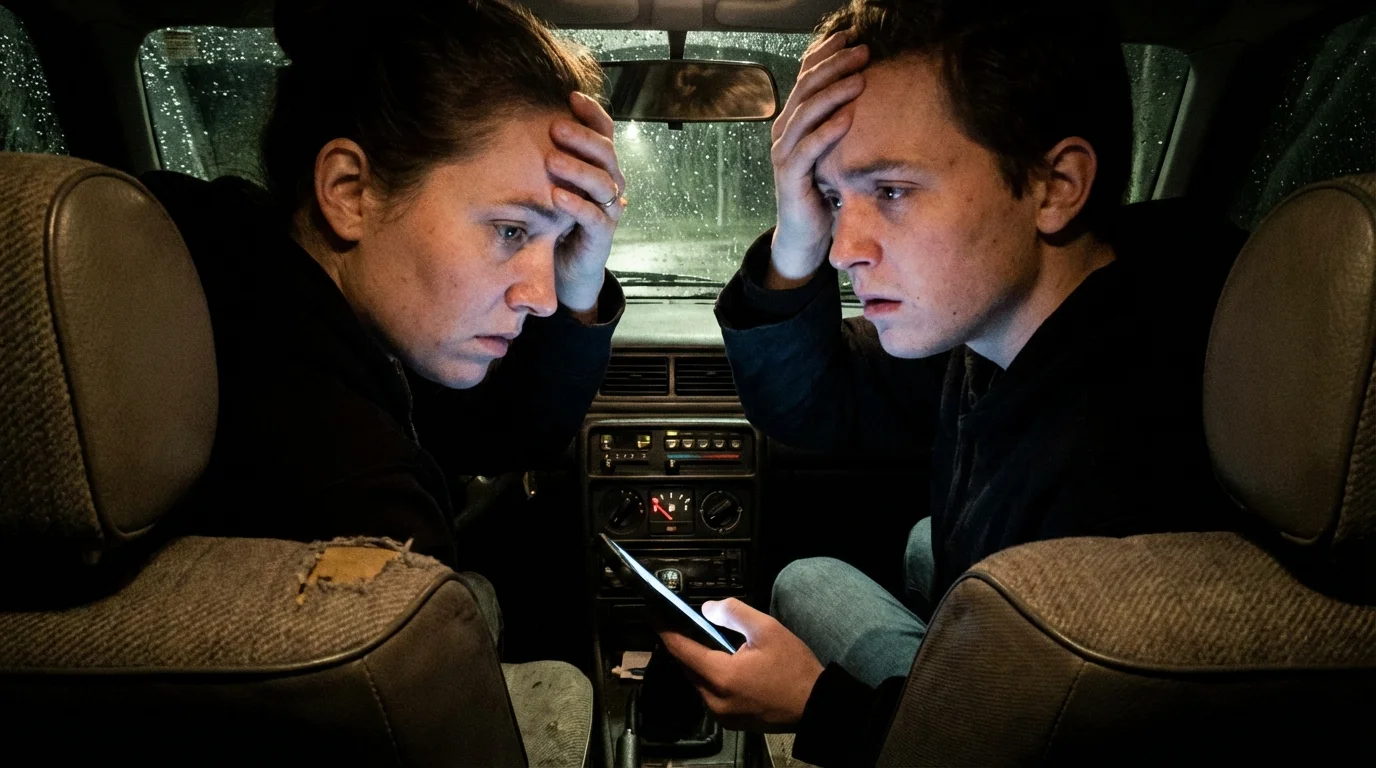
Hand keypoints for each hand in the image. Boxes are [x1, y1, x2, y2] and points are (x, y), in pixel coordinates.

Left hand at [548, 91, 626, 312]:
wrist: (569, 266)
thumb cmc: (559, 219)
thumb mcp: (553, 182)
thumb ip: (550, 156)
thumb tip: (521, 118)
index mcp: (601, 167)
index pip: (605, 133)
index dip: (592, 113)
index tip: (571, 96)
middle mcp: (610, 184)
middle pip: (606, 153)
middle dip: (582, 138)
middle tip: (556, 128)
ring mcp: (609, 210)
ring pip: (602, 182)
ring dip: (577, 169)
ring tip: (551, 160)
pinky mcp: (602, 235)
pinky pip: (594, 217)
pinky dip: (577, 205)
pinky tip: (556, 195)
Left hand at [658, 598, 823, 731]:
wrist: (816, 706)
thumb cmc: (794, 669)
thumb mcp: (767, 630)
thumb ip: (733, 613)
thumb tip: (707, 609)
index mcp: (721, 677)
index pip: (681, 650)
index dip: (665, 630)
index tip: (654, 615)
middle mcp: (715, 700)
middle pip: (687, 667)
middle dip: (684, 645)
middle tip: (684, 624)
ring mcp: (722, 715)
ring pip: (698, 681)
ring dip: (698, 662)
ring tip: (706, 640)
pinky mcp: (730, 721)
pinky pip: (710, 694)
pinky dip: (711, 677)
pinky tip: (722, 663)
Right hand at [768, 32, 868, 288]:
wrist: (804, 234)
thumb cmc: (822, 190)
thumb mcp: (832, 150)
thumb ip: (839, 122)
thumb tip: (867, 89)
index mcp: (792, 120)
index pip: (805, 77)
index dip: (825, 53)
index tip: (851, 36)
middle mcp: (783, 132)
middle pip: (806, 88)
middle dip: (834, 66)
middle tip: (863, 52)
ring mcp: (783, 153)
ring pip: (806, 113)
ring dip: (834, 93)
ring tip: (859, 78)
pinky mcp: (790, 176)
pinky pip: (808, 148)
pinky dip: (827, 131)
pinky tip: (848, 118)